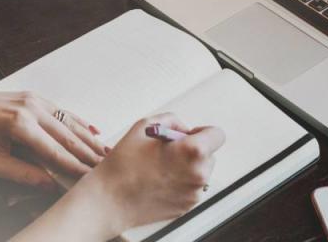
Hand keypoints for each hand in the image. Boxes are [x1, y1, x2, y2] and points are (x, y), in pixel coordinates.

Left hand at [0, 84, 108, 190]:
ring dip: (89, 138)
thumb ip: (22, 174)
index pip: (55, 151)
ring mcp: (35, 100)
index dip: (74, 166)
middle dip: (89, 153)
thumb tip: (49, 185)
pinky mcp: (35, 97)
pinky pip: (63, 112)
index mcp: (19, 125)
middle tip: (106, 166)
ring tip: (105, 151)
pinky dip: (79, 122)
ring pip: (70, 122)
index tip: (89, 177)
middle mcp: (32, 109)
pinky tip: (93, 131)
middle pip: (68, 135)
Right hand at [82, 112, 225, 230]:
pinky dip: (181, 183)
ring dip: (187, 167)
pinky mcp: (187, 206)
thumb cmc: (124, 163)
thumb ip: (172, 121)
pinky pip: (191, 188)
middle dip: (193, 150)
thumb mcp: (145, 126)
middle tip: (169, 152)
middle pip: (209, 155)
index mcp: (193, 151)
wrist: (110, 199)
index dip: (203, 132)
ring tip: (160, 168)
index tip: (190, 135)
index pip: (217, 135)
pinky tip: (159, 181)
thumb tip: (184, 129)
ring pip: (200, 172)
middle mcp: (199, 174)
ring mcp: (194, 193)